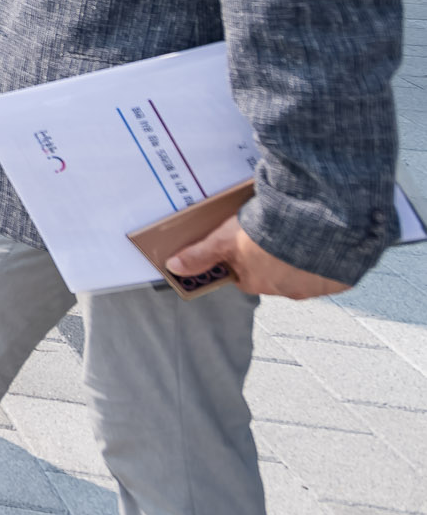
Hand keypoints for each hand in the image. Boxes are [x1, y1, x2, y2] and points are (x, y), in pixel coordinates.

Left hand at [167, 214, 351, 299]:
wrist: (318, 223)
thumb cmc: (269, 232)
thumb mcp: (225, 239)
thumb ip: (200, 255)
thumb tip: (173, 268)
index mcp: (258, 283)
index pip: (244, 275)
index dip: (244, 256)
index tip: (248, 241)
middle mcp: (288, 290)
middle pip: (275, 274)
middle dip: (274, 257)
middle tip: (276, 232)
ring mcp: (317, 286)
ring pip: (305, 272)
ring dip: (303, 258)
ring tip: (303, 232)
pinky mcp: (341, 277)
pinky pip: (333, 269)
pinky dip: (329, 257)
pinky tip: (326, 238)